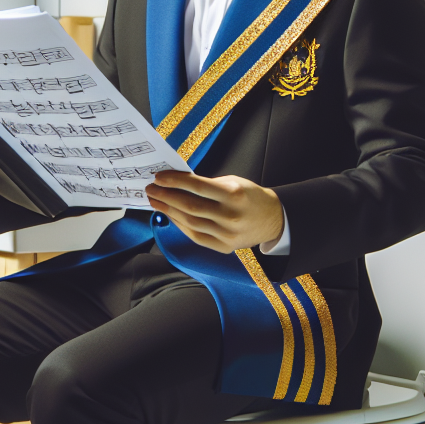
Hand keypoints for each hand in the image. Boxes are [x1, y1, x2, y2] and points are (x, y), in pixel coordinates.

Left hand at [145, 171, 283, 253]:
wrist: (273, 219)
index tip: (159, 177)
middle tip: (151, 189)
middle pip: (189, 207)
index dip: (174, 181)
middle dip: (166, 196)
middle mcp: (230, 216)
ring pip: (190, 223)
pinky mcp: (224, 246)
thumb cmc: (250, 196)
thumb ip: (207, 185)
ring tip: (156, 201)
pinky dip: (181, 225)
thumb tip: (176, 183)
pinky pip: (196, 236)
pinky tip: (170, 215)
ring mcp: (227, 234)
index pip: (197, 186)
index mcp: (234, 194)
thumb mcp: (233, 182)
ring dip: (169, 211)